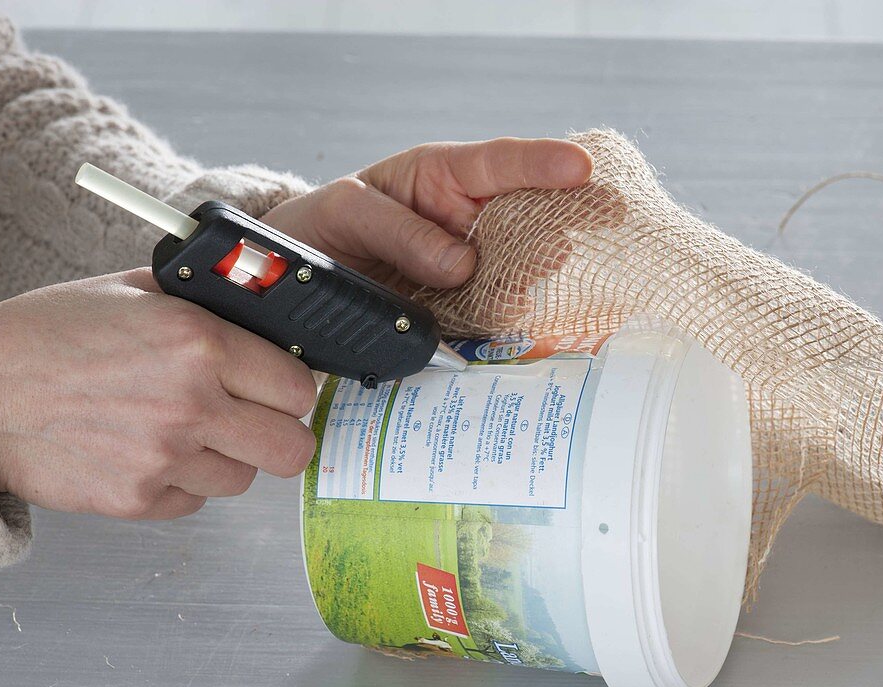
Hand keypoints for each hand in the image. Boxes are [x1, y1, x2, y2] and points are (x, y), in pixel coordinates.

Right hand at [0, 269, 316, 518]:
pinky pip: (194, 503)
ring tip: (186, 431)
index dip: (292, 388)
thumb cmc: (48, 335)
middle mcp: (191, 403)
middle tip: (258, 421)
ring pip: (244, 479)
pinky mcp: (136, 499)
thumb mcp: (136, 291)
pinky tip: (151, 452)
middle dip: (281, 434)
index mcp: (200, 343)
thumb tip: (263, 315)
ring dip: (227, 459)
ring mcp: (164, 458)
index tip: (280, 387)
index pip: (298, 387)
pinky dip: (182, 483)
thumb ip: (207, 305)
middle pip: (292, 448)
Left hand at [261, 137, 592, 291]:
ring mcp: (473, 265)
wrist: (298, 279)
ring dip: (524, 284)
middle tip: (554, 251)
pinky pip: (498, 313)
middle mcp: (469, 218)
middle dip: (553, 230)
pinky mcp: (467, 308)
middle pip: (530, 218)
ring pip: (521, 271)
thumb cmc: (326, 225)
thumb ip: (400, 231)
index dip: (544, 163)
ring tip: (510, 296)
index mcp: (444, 176)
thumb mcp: (348, 212)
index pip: (502, 162)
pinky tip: (508, 328)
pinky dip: (506, 322)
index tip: (584, 169)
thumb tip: (462, 263)